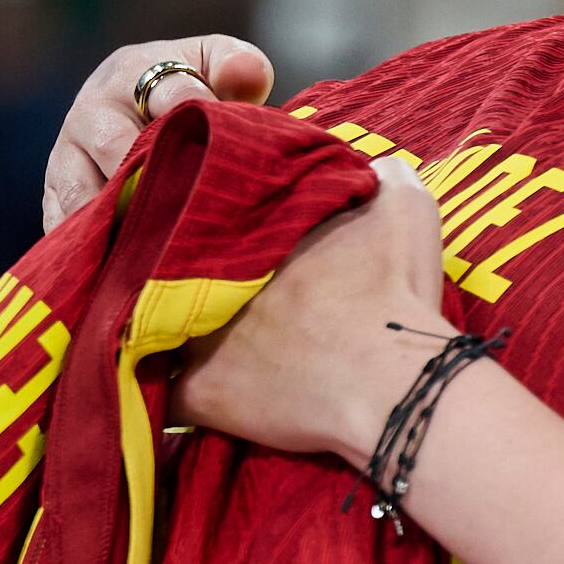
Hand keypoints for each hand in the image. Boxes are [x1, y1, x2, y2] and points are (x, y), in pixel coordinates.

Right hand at [42, 35, 276, 229]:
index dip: (193, 113)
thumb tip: (249, 73)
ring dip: (116, 220)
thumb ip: (237, 66)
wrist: (139, 109)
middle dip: (149, 176)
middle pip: (113, 145)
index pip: (164, 90)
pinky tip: (118, 273)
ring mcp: (67, 155)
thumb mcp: (215, 66)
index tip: (219, 139)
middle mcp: (91, 110)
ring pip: (82, 190)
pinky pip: (63, 224)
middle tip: (187, 208)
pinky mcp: (55, 195)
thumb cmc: (189, 89)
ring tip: (153, 249)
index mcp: (133, 71)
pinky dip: (88, 249)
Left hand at [172, 155, 448, 460]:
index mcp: (253, 233)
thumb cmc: (397, 296)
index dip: (222, 231)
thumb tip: (375, 166)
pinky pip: (164, 394)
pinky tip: (186, 395)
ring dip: (170, 330)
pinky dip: (169, 397)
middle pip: (176, 270)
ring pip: (159, 326)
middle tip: (220, 294)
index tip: (243, 248)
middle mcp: (211, 278)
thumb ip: (385, 175)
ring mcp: (201, 336)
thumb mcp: (405, 212)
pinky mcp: (203, 393)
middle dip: (191, 279)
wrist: (393, 380)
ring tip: (194, 341)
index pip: (212, 216)